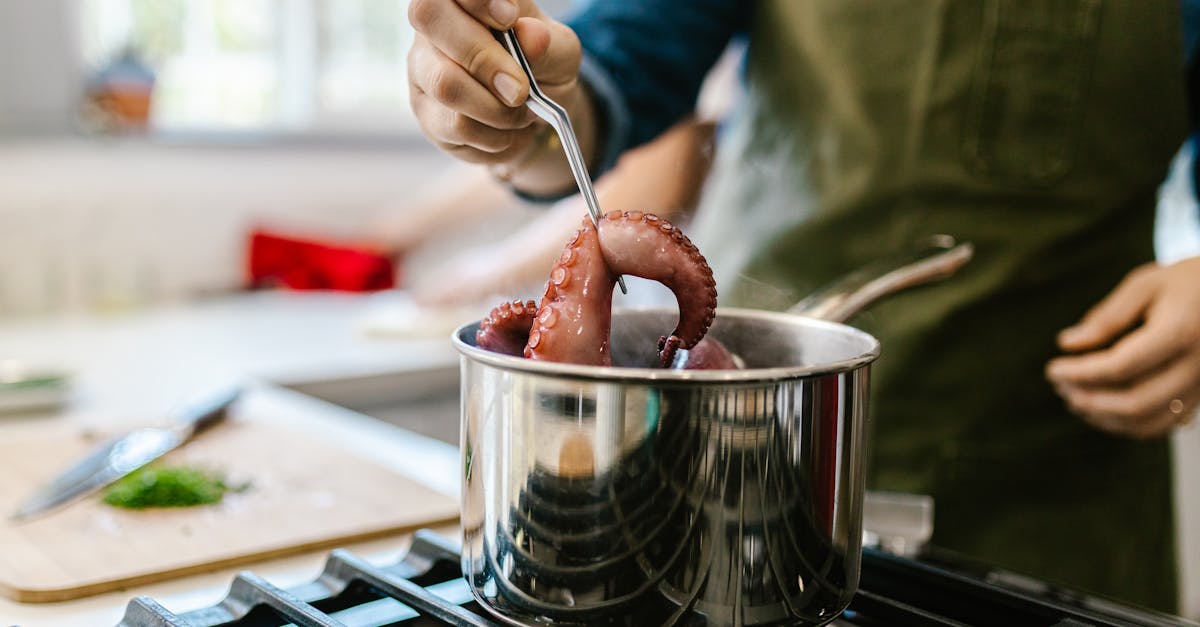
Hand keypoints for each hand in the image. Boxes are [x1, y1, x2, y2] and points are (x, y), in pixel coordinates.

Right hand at [407, 0, 585, 171]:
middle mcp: (433, 28)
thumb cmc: (541, 66)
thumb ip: (546, 42)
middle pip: (430, 20)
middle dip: (484, 57)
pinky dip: (493, 135)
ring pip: (445, 83)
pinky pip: (455, 126)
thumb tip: (531, 35)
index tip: (509, 18)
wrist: (536, 113)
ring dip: (495, 107)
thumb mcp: (558, 50)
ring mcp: (422, 70)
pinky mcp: (426, 113)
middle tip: (520, 88)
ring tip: (521, 113)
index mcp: (462, 1)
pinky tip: (506, 130)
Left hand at [1046, 256, 1199, 437]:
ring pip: (1149, 422)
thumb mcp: (1145, 285)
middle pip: (1135, 402)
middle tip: (1060, 386)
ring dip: (1105, 417)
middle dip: (1089, 399)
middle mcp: (1198, 366)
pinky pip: (1164, 425)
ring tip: (1074, 398)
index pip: (1121, 366)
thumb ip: (1107, 317)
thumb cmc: (1188, 281)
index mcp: (1181, 332)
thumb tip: (1068, 343)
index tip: (1052, 369)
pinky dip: (1128, 424)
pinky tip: (1101, 409)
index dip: (1081, 373)